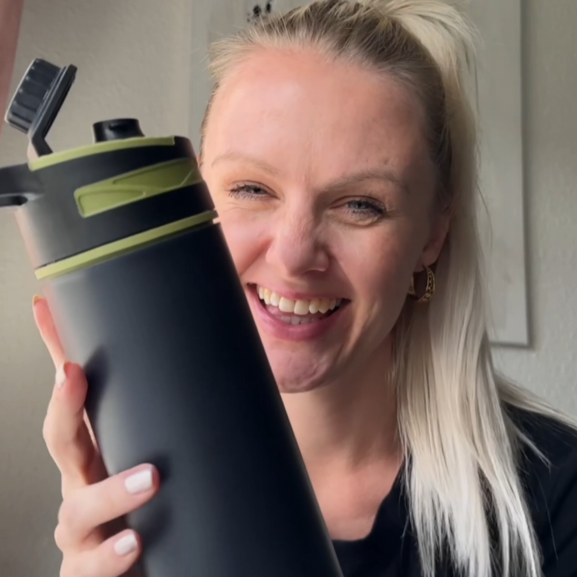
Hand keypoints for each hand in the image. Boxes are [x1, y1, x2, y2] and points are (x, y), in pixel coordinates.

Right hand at [34, 296, 159, 576]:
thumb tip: (209, 364)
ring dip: (111, 491)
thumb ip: (171, 421)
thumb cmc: (147, 511)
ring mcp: (82, 532)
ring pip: (79, 508)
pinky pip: (96, 567)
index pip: (71, 399)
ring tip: (150, 478)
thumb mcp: (153, 458)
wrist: (140, 572)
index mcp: (95, 453)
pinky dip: (111, 557)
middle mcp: (81, 485)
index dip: (54, 354)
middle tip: (74, 374)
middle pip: (61, 442)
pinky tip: (134, 543)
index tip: (45, 310)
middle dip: (63, 408)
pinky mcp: (91, 571)